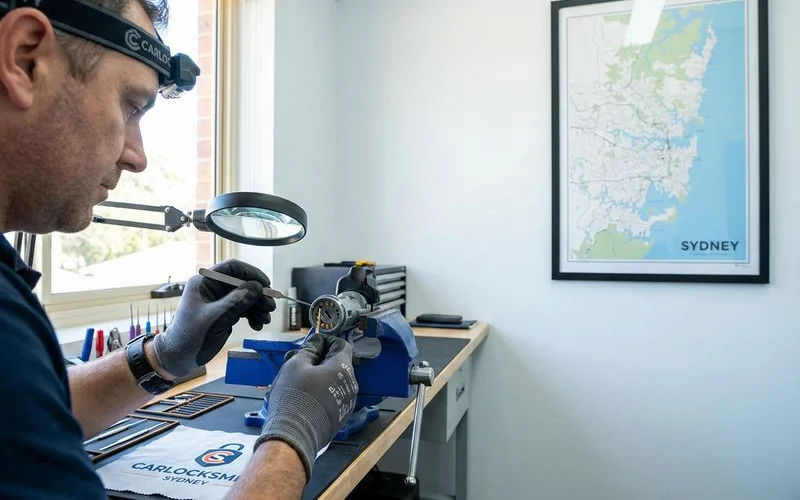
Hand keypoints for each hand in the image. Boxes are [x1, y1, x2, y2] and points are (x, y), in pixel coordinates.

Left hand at [152, 259, 275, 376]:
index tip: (266, 285)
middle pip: (243, 283)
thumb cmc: (190, 336)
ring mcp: (219, 301)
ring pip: (246, 296)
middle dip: (258, 294)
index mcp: (204, 282)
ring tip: (265, 320)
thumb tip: (257, 287)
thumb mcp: (215, 318)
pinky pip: (244, 308)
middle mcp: (213, 288)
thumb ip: (236, 301)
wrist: (179, 357)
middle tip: (270, 307)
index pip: (232, 268)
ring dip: (258, 307)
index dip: (251, 273)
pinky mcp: (224, 313)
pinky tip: (257, 325)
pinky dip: (252, 315)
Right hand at [255, 334, 357, 481]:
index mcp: (342, 368)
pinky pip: (332, 398)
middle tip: (299, 362)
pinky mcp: (340, 417)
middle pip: (337, 364)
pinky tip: (303, 397)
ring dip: (319, 377)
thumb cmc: (295, 397)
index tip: (313, 344)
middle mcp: (350, 385)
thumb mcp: (296, 364)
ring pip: (334, 382)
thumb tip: (317, 342)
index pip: (342, 345)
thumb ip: (309, 350)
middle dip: (319, 360)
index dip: (327, 341)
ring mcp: (347, 403)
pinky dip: (321, 393)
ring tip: (296, 381)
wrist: (295, 435)